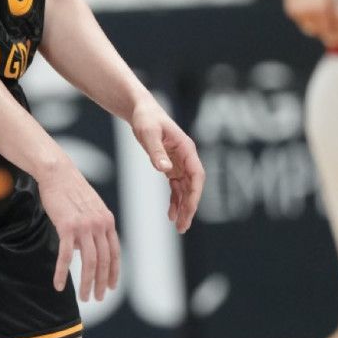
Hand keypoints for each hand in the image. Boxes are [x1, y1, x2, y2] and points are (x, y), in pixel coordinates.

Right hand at [37, 153, 120, 301]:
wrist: (58, 172)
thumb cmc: (71, 190)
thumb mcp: (90, 208)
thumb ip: (93, 227)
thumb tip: (85, 249)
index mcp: (107, 221)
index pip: (114, 253)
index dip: (114, 272)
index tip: (112, 287)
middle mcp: (100, 225)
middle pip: (104, 262)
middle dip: (102, 283)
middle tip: (98, 298)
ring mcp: (85, 226)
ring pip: (90, 263)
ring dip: (87, 283)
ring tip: (85, 297)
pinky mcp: (67, 227)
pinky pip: (67, 256)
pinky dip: (62, 273)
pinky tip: (59, 285)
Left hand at [130, 98, 205, 233]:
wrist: (141, 110)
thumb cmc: (146, 118)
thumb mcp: (148, 133)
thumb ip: (156, 151)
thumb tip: (164, 169)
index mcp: (186, 149)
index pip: (197, 175)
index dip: (195, 194)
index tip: (189, 210)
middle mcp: (186, 157)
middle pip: (193, 186)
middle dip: (190, 207)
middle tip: (183, 226)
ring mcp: (179, 162)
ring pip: (185, 190)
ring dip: (183, 207)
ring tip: (179, 226)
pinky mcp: (170, 165)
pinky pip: (176, 187)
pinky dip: (175, 201)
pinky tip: (171, 214)